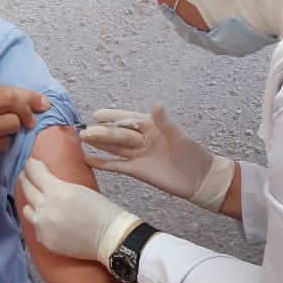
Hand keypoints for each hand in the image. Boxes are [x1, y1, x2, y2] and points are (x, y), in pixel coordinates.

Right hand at [0, 85, 49, 190]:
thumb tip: (3, 99)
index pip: (2, 90)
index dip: (25, 95)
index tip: (40, 101)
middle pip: (11, 104)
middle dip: (27, 111)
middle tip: (32, 119)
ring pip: (10, 126)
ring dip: (12, 129)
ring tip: (0, 132)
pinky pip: (0, 146)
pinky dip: (1, 144)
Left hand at [19, 158, 140, 265]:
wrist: (110, 238)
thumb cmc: (101, 211)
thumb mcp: (79, 189)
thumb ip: (58, 184)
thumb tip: (45, 178)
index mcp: (57, 191)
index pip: (34, 172)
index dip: (30, 166)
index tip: (30, 164)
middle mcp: (45, 208)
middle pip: (26, 188)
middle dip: (26, 178)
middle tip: (27, 175)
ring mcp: (43, 226)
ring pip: (26, 209)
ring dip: (31, 202)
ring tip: (37, 200)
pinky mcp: (44, 240)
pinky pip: (35, 226)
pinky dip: (40, 220)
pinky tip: (47, 219)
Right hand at [81, 102, 234, 211]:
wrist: (199, 179)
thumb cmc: (193, 154)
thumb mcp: (179, 137)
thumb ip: (165, 122)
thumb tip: (156, 104)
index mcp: (152, 127)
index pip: (128, 120)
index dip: (113, 117)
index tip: (98, 114)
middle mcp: (142, 140)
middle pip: (119, 135)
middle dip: (102, 133)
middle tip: (85, 131)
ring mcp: (138, 155)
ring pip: (115, 148)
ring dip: (99, 145)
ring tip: (82, 140)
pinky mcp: (137, 170)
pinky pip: (117, 166)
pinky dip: (104, 163)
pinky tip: (90, 159)